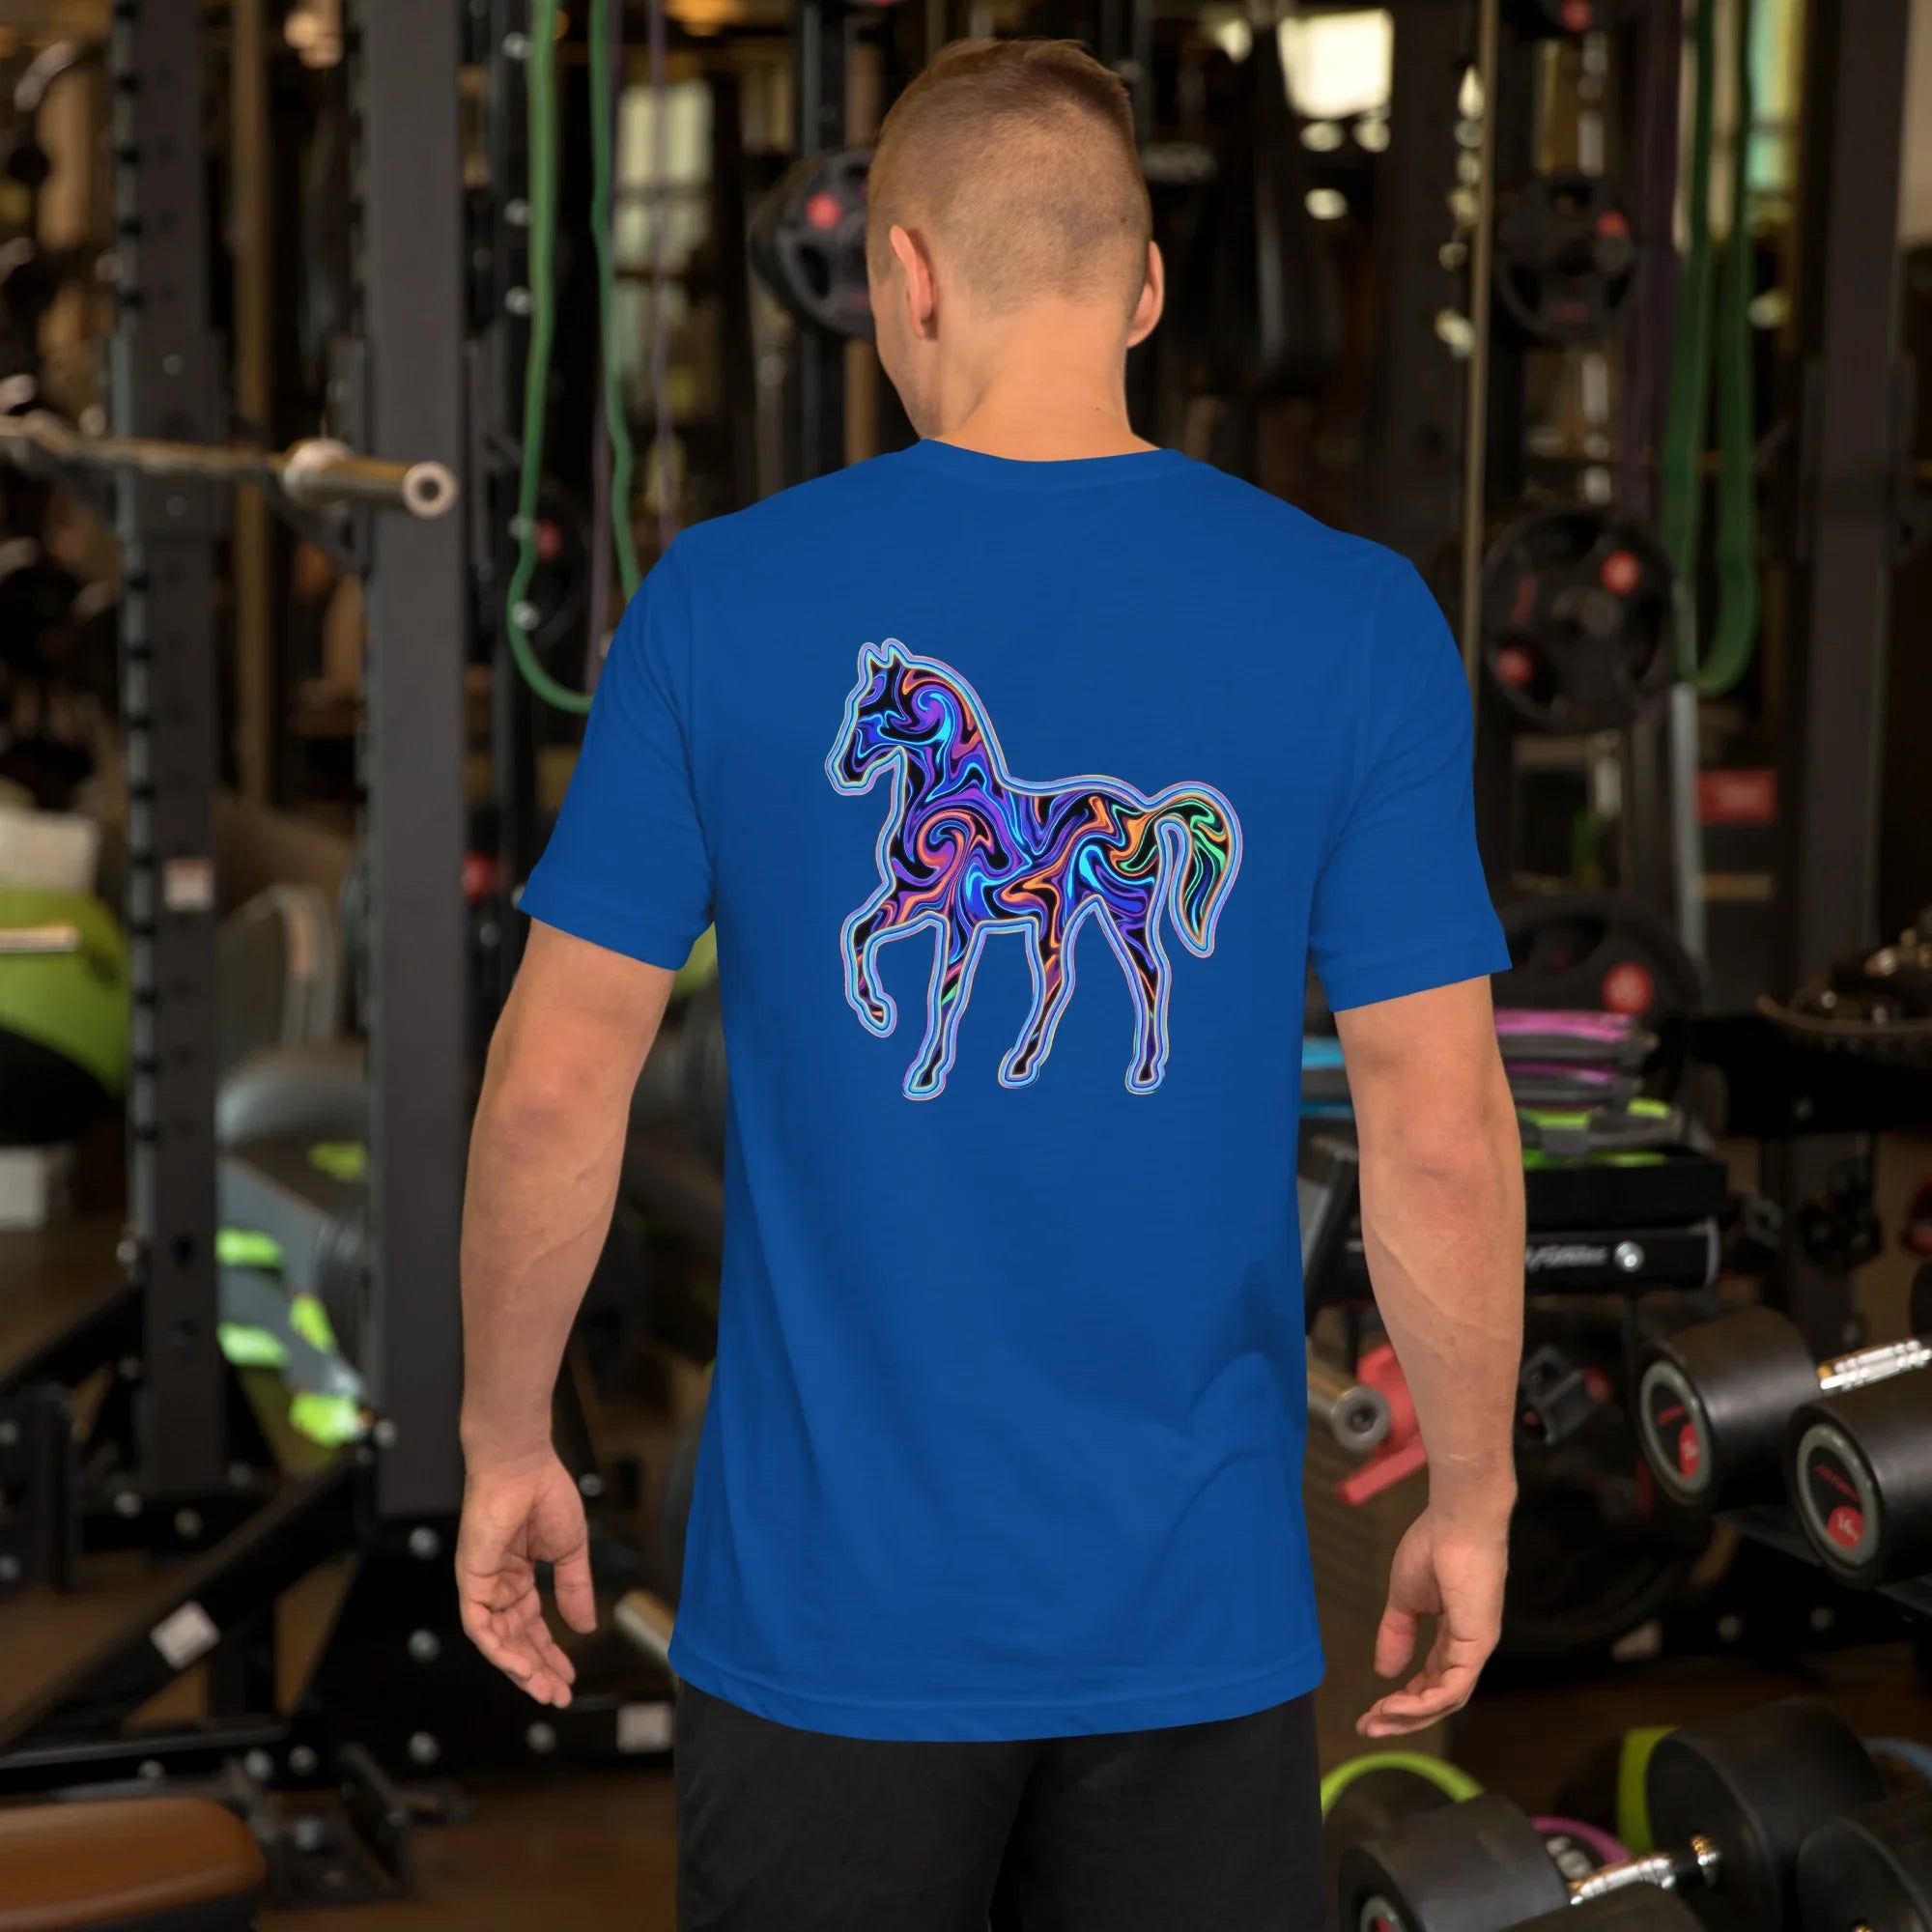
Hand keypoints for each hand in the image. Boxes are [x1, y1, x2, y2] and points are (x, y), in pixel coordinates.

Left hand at [455, 1448, 596, 1705]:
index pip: (531, 1626)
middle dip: (537, 1670)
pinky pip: (480, 1626)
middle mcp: (497, 1586)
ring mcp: (482, 1585)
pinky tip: (522, 1666)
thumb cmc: (545, 1495)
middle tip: (558, 1696)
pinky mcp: (470, 1580)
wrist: (523, 1465)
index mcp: (519, 1576)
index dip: (550, 1653)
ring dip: (520, 1668)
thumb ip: (575, 1589)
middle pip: (515, 1640)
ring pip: (496, 1641)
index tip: (569, 1678)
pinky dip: (499, 1649)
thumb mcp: (569, 1551)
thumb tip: (586, 1628)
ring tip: (544, 1690)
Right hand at [1357, 1503, 1509, 1738]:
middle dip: (1402, 1717)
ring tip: (1375, 1720)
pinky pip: (1453, 1687)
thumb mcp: (1405, 1599)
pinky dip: (1425, 1702)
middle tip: (1367, 1728)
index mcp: (1454, 1636)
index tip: (1370, 1711)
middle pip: (1438, 1698)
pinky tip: (1397, 1706)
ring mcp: (1475, 1648)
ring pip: (1446, 1700)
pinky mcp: (1478, 1644)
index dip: (1401, 1699)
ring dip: (1409, 1715)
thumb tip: (1384, 1672)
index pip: (1430, 1681)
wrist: (1457, 1520)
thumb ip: (1396, 1634)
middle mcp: (1467, 1648)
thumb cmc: (1434, 1546)